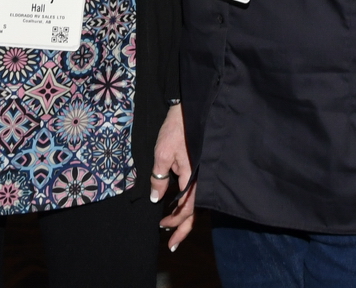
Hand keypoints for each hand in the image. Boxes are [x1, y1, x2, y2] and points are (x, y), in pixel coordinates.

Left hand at [151, 103, 196, 249]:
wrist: (189, 110)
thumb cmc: (175, 131)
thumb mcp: (162, 154)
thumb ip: (159, 178)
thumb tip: (155, 199)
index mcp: (191, 178)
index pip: (186, 209)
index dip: (175, 222)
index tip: (162, 227)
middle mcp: (198, 180)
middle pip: (194, 211)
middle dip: (183, 229)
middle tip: (172, 244)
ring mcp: (199, 175)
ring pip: (195, 203)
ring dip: (184, 218)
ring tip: (171, 227)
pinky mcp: (197, 169)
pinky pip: (194, 192)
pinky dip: (186, 203)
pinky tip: (176, 205)